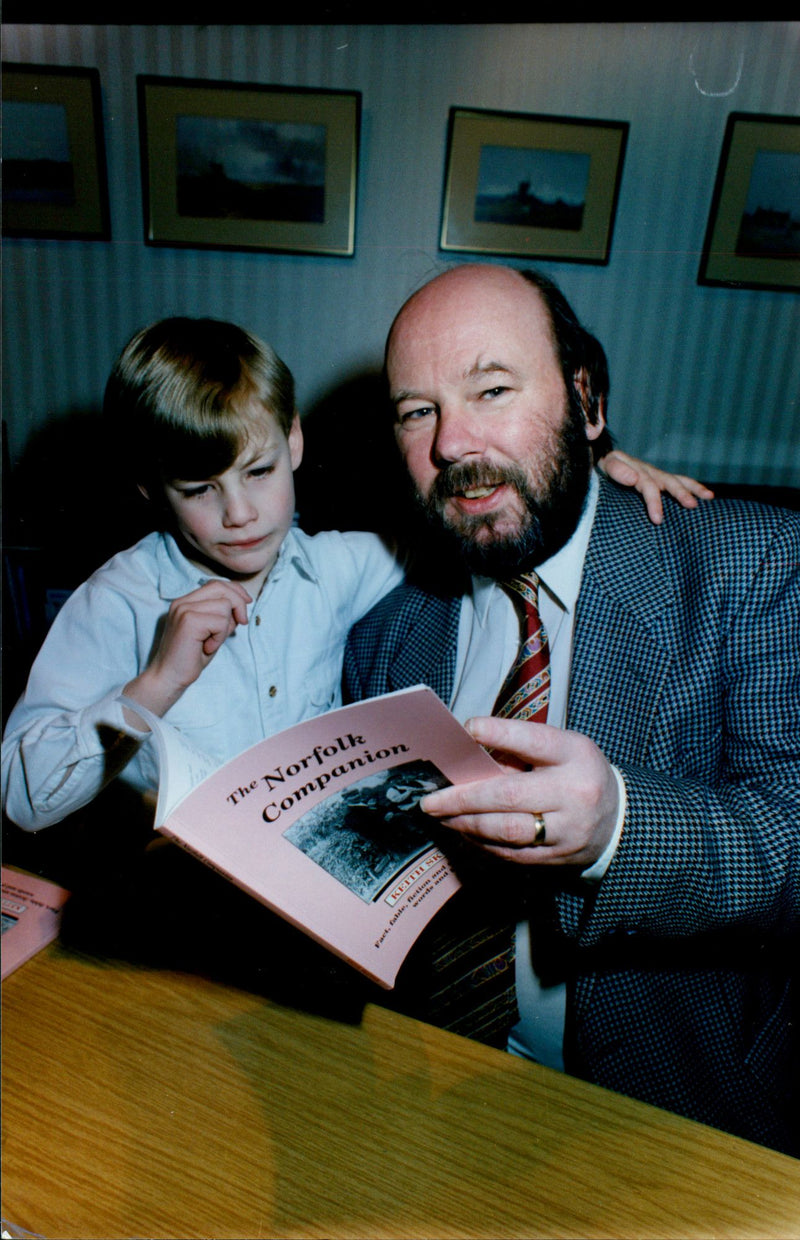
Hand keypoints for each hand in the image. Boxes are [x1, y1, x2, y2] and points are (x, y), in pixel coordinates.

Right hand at [123, 579, 251, 716]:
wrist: (169, 677)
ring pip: (224, 605)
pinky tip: (207, 647)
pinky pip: (220, 622)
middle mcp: (182, 602)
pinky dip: (220, 637)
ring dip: (225, 627)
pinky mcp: (189, 621)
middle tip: (242, 623)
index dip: (235, 591)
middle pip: (221, 587)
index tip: (247, 604)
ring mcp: (184, 609)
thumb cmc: (190, 657)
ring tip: (212, 642)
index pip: (216, 584)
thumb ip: (223, 616)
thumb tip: (242, 604)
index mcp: (185, 602)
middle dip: (238, 604)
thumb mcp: (211, 632)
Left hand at [420, 717, 619, 867]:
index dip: (501, 733)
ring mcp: (568, 829)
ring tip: (443, 816)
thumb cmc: (576, 774)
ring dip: (468, 823)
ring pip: (508, 830)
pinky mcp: (559, 857)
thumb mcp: (561, 750)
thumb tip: (468, 755)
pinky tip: (465, 832)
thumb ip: (521, 751)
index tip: (469, 727)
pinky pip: (512, 853)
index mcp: (575, 755)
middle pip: (511, 795)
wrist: (617, 819)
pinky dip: (483, 843)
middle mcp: (574, 792)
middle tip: (431, 800)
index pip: (535, 741)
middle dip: (464, 798)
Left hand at [599, 450, 713, 524]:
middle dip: (681, 494)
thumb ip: (618, 471)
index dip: (654, 503)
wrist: (602, 459)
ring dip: (694, 489)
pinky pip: (679, 482)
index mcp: (638, 471)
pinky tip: (706, 497)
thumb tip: (635, 478)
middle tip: (692, 506)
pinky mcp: (659, 480)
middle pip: (670, 482)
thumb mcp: (606, 465)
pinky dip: (693, 487)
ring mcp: (657, 475)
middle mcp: (651, 472)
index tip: (658, 520)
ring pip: (679, 480)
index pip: (649, 486)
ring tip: (709, 498)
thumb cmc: (603, 466)